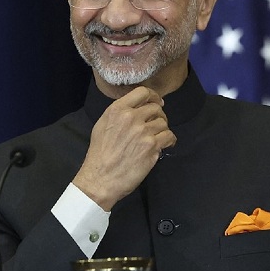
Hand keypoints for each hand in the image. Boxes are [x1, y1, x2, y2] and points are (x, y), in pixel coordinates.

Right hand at [72, 86, 175, 210]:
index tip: (157, 102)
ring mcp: (143, 132)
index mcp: (118, 110)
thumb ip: (119, 112)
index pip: (143, 92)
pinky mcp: (152, 147)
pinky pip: (169, 136)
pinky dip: (169, 140)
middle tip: (155, 124)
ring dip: (162, 129)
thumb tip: (136, 107)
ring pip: (164, 122)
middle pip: (156, 108)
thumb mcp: (103, 124)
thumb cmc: (100, 153)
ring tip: (156, 137)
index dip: (153, 96)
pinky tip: (164, 144)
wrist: (101, 178)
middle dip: (158, 115)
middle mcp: (131, 118)